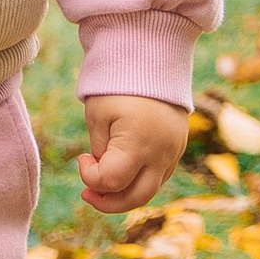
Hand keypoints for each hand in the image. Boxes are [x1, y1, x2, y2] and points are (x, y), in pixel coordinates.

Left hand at [78, 94, 188, 213]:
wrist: (153, 56)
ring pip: (150, 190)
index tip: (81, 158)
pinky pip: (160, 176)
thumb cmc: (118, 83)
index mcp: (139, 144)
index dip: (90, 177)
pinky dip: (140, 180)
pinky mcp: (178, 147)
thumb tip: (104, 175)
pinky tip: (123, 170)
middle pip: (136, 198)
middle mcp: (162, 154)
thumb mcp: (98, 116)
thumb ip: (101, 150)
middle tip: (87, 193)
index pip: (112, 182)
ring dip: (125, 193)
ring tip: (102, 183)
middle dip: (108, 202)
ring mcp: (174, 152)